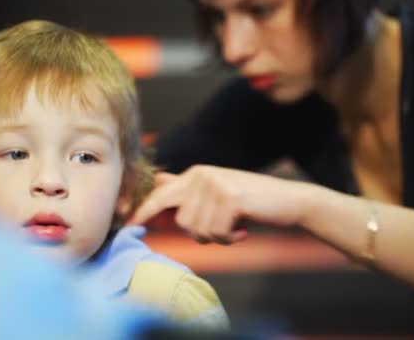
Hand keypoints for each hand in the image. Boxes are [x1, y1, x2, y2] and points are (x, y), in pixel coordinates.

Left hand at [127, 165, 316, 243]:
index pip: (159, 194)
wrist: (290, 200)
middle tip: (220, 233)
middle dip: (195, 232)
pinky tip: (243, 228)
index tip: (123, 225)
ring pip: (197, 230)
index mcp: (195, 174)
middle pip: (178, 217)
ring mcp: (215, 184)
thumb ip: (189, 194)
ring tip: (235, 227)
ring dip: (217, 237)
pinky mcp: (229, 198)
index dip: (140, 211)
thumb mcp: (216, 195)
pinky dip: (230, 238)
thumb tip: (158, 192)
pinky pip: (216, 233)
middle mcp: (201, 175)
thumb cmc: (251, 203)